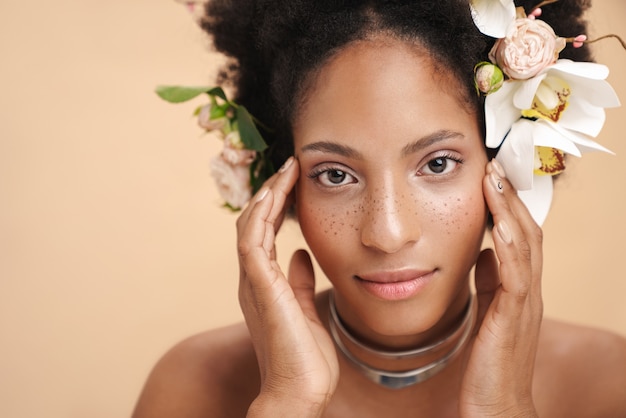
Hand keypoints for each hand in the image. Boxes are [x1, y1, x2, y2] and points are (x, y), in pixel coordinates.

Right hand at [236, 157, 338, 416]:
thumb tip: (301, 255)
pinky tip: (274, 194)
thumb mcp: (305, 309)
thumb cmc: (304, 358)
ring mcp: (253, 282)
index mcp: (264, 284)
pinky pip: (253, 240)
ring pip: (251, 226)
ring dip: (267, 196)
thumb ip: (299, 281)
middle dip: (270, 193)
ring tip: (285, 170)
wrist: (299, 391)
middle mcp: (253, 279)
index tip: (293, 182)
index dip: (275, 206)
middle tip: (289, 167)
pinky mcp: (260, 287)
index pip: (263, 233)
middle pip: (254, 223)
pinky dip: (260, 215)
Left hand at [460, 159, 542, 416]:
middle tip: (496, 163)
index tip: (491, 176)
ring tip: (494, 179)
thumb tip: (481, 252)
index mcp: (518, 289)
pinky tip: (498, 225)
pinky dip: (509, 246)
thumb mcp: (488, 312)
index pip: (520, 236)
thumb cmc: (489, 362)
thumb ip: (488, 282)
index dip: (508, 206)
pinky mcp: (513, 319)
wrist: (498, 408)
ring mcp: (524, 304)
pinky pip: (515, 275)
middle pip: (528, 232)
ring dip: (510, 210)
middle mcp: (527, 292)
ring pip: (526, 247)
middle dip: (511, 197)